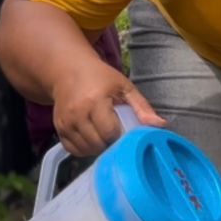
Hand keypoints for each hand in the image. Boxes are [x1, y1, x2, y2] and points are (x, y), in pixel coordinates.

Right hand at [50, 60, 164, 156]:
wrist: (68, 70)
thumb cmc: (100, 78)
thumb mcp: (124, 87)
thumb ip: (142, 107)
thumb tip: (161, 125)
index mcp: (95, 101)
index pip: (110, 132)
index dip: (121, 137)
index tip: (127, 132)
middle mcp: (77, 113)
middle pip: (98, 144)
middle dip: (111, 145)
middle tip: (117, 136)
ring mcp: (65, 122)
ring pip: (86, 150)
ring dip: (99, 148)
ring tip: (106, 136)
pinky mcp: (59, 128)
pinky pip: (73, 150)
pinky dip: (85, 149)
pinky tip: (93, 139)